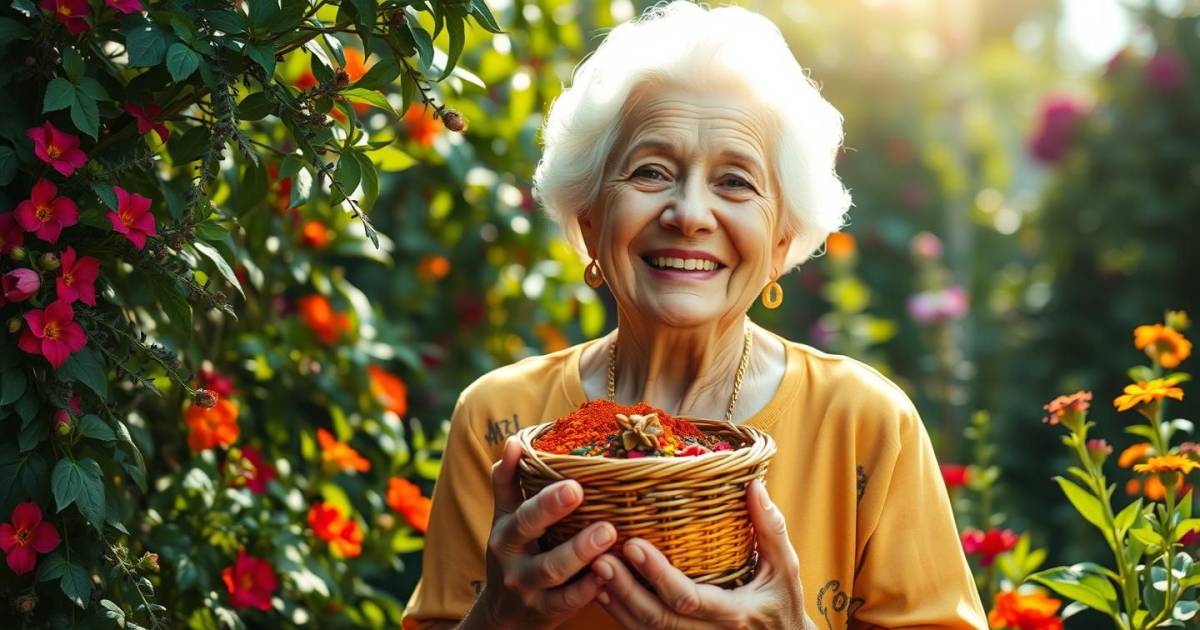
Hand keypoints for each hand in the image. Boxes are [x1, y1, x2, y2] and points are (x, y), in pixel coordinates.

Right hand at [469, 437, 617, 629]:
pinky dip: (589, 588)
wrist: (505, 615)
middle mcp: (512, 557)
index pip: (518, 504)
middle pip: (528, 530)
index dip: (535, 487)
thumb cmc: (515, 555)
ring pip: (552, 569)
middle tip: (579, 491)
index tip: (563, 473)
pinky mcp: (547, 611)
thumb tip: (514, 441)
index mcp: (506, 531)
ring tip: (608, 531)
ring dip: (579, 550)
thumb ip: (508, 482)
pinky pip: (568, 601)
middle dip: (550, 509)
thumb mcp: (506, 520)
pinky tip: (609, 572)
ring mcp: (528, 587)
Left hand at [590, 479, 816, 628]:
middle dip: (626, 589)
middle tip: (599, 556)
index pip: (688, 598)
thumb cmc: (781, 603)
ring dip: (617, 602)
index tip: (634, 545)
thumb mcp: (785, 568)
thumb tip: (753, 485)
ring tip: (594, 568)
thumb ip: (770, 528)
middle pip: (657, 619)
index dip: (658, 575)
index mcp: (733, 613)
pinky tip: (602, 591)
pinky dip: (621, 614)